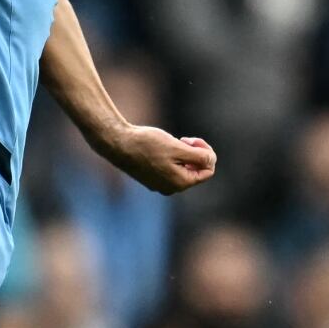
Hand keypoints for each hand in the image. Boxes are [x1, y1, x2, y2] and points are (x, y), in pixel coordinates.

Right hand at [98, 125, 215, 194]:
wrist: (117, 144)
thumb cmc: (147, 144)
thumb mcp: (179, 148)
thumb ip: (200, 156)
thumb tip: (211, 161)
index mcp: (180, 183)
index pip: (208, 170)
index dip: (206, 153)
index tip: (192, 140)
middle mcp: (170, 188)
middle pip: (196, 170)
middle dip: (194, 153)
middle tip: (183, 138)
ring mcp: (159, 185)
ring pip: (183, 169)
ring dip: (183, 154)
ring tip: (171, 142)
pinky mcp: (150, 178)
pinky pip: (170, 169)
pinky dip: (171, 157)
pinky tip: (160, 148)